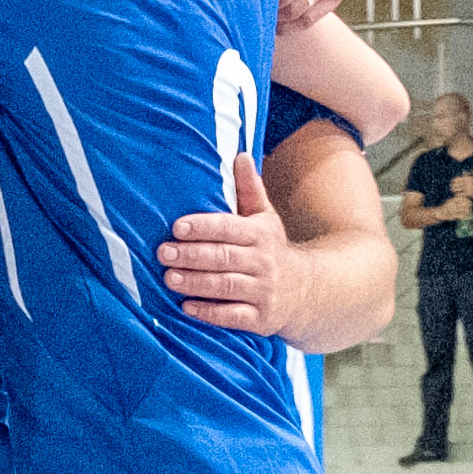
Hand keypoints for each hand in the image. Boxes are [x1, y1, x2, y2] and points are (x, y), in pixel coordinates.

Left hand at [155, 152, 302, 330]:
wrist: (308, 291)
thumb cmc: (273, 250)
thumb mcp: (265, 218)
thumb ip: (249, 189)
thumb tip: (240, 155)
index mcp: (260, 234)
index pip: (229, 227)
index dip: (203, 227)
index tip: (177, 227)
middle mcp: (263, 262)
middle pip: (223, 257)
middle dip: (192, 255)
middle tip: (163, 252)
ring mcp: (263, 291)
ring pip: (225, 286)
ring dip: (196, 283)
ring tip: (169, 278)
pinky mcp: (261, 319)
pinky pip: (233, 316)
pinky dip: (210, 313)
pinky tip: (187, 307)